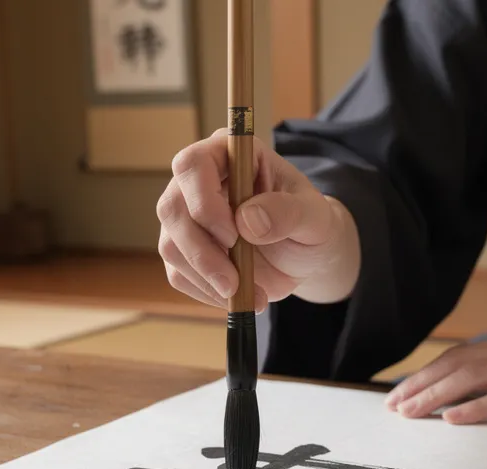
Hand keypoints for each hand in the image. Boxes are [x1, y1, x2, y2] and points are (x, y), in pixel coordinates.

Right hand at [156, 129, 361, 310]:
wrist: (304, 256)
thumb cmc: (310, 224)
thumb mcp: (315, 216)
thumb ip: (288, 212)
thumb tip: (247, 220)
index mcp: (230, 155)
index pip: (193, 164)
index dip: (205, 202)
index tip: (234, 235)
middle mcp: (198, 182)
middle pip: (172, 209)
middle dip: (202, 251)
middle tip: (235, 281)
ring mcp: (186, 217)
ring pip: (171, 245)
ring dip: (206, 277)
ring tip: (249, 293)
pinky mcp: (184, 250)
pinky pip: (178, 274)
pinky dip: (206, 291)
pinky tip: (236, 296)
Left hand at [384, 331, 486, 423]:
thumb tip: (469, 393)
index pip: (460, 354)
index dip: (427, 372)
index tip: (402, 392)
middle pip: (459, 363)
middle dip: (422, 384)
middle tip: (395, 405)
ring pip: (475, 378)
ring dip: (439, 396)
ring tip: (413, 413)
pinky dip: (476, 409)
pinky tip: (454, 419)